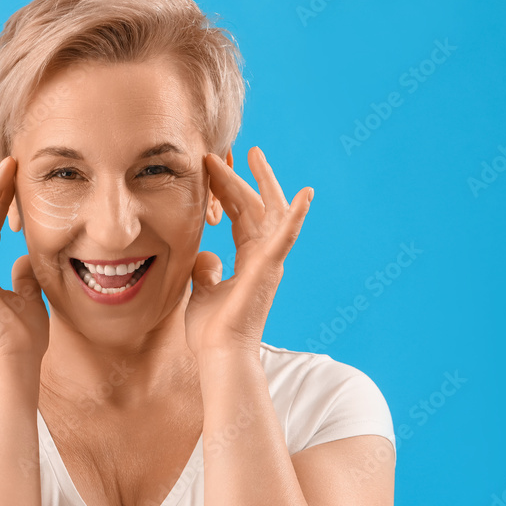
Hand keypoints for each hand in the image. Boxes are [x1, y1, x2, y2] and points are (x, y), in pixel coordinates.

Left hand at [184, 146, 311, 358]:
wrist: (218, 353)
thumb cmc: (212, 330)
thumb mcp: (201, 290)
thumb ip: (205, 270)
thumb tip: (205, 253)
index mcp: (248, 260)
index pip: (241, 215)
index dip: (228, 190)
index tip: (211, 168)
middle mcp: (263, 257)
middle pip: (256, 207)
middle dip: (241, 178)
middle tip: (229, 152)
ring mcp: (269, 262)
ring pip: (271, 212)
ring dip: (263, 182)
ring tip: (255, 155)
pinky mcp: (269, 269)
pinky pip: (286, 238)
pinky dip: (296, 216)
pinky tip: (304, 194)